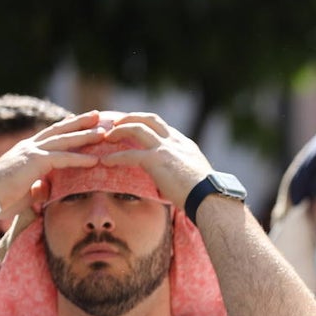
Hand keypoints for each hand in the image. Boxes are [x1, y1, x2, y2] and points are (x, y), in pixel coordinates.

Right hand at [0, 111, 105, 217]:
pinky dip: (80, 159)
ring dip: (85, 135)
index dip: (68, 128)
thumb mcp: (26, 190)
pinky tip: (96, 160)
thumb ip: (38, 187)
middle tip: (99, 115)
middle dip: (81, 122)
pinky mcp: (34, 162)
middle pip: (60, 130)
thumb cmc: (1, 198)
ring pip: (64, 140)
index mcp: (26, 151)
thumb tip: (46, 190)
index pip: (51, 135)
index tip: (84, 122)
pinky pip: (62, 159)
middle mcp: (29, 146)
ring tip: (104, 132)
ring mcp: (31, 152)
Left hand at [97, 113, 214, 210]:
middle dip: (130, 118)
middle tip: (116, 124)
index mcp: (185, 144)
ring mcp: (165, 148)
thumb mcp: (195, 176)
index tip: (134, 127)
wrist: (209, 197)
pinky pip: (130, 154)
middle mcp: (175, 141)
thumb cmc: (205, 194)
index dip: (146, 124)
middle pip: (149, 119)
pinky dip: (116, 157)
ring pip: (136, 128)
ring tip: (107, 137)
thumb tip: (175, 183)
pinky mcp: (156, 160)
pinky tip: (106, 161)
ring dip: (119, 130)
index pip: (162, 126)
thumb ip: (183, 172)